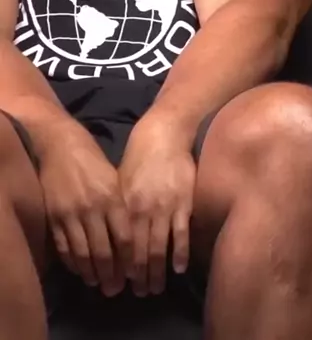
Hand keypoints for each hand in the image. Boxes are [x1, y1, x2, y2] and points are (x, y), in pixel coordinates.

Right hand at [39, 127, 131, 296]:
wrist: (62, 145)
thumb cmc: (94, 161)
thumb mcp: (115, 179)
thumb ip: (122, 206)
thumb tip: (133, 236)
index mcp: (112, 198)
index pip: (124, 238)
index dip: (129, 260)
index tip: (133, 275)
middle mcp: (93, 208)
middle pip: (104, 251)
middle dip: (111, 274)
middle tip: (115, 290)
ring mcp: (71, 214)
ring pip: (83, 254)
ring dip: (91, 273)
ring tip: (97, 283)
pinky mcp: (54, 216)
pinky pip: (64, 247)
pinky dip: (72, 262)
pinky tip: (79, 270)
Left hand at [119, 116, 196, 296]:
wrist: (164, 132)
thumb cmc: (140, 154)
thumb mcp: (122, 180)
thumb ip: (122, 207)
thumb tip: (118, 234)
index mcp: (125, 205)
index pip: (122, 245)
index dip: (122, 267)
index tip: (123, 282)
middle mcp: (143, 210)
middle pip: (140, 252)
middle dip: (140, 276)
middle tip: (141, 292)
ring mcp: (165, 208)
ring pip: (160, 248)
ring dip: (158, 271)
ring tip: (157, 287)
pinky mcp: (183, 202)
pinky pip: (181, 234)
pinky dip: (180, 253)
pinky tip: (178, 268)